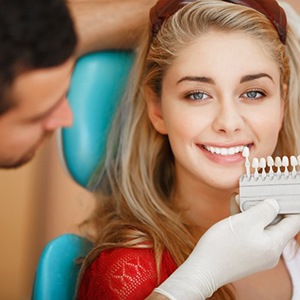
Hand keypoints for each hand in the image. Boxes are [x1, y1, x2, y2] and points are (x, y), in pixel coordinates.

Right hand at [154, 199, 299, 299]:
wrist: (203, 269)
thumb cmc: (223, 246)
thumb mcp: (245, 222)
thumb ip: (264, 210)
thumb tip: (275, 204)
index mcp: (275, 244)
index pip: (294, 222)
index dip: (291, 204)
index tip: (284, 192)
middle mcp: (270, 251)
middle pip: (275, 223)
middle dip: (264, 204)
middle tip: (254, 191)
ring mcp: (257, 253)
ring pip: (260, 226)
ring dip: (250, 210)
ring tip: (238, 197)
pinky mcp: (245, 253)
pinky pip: (250, 233)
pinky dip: (243, 220)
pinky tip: (233, 207)